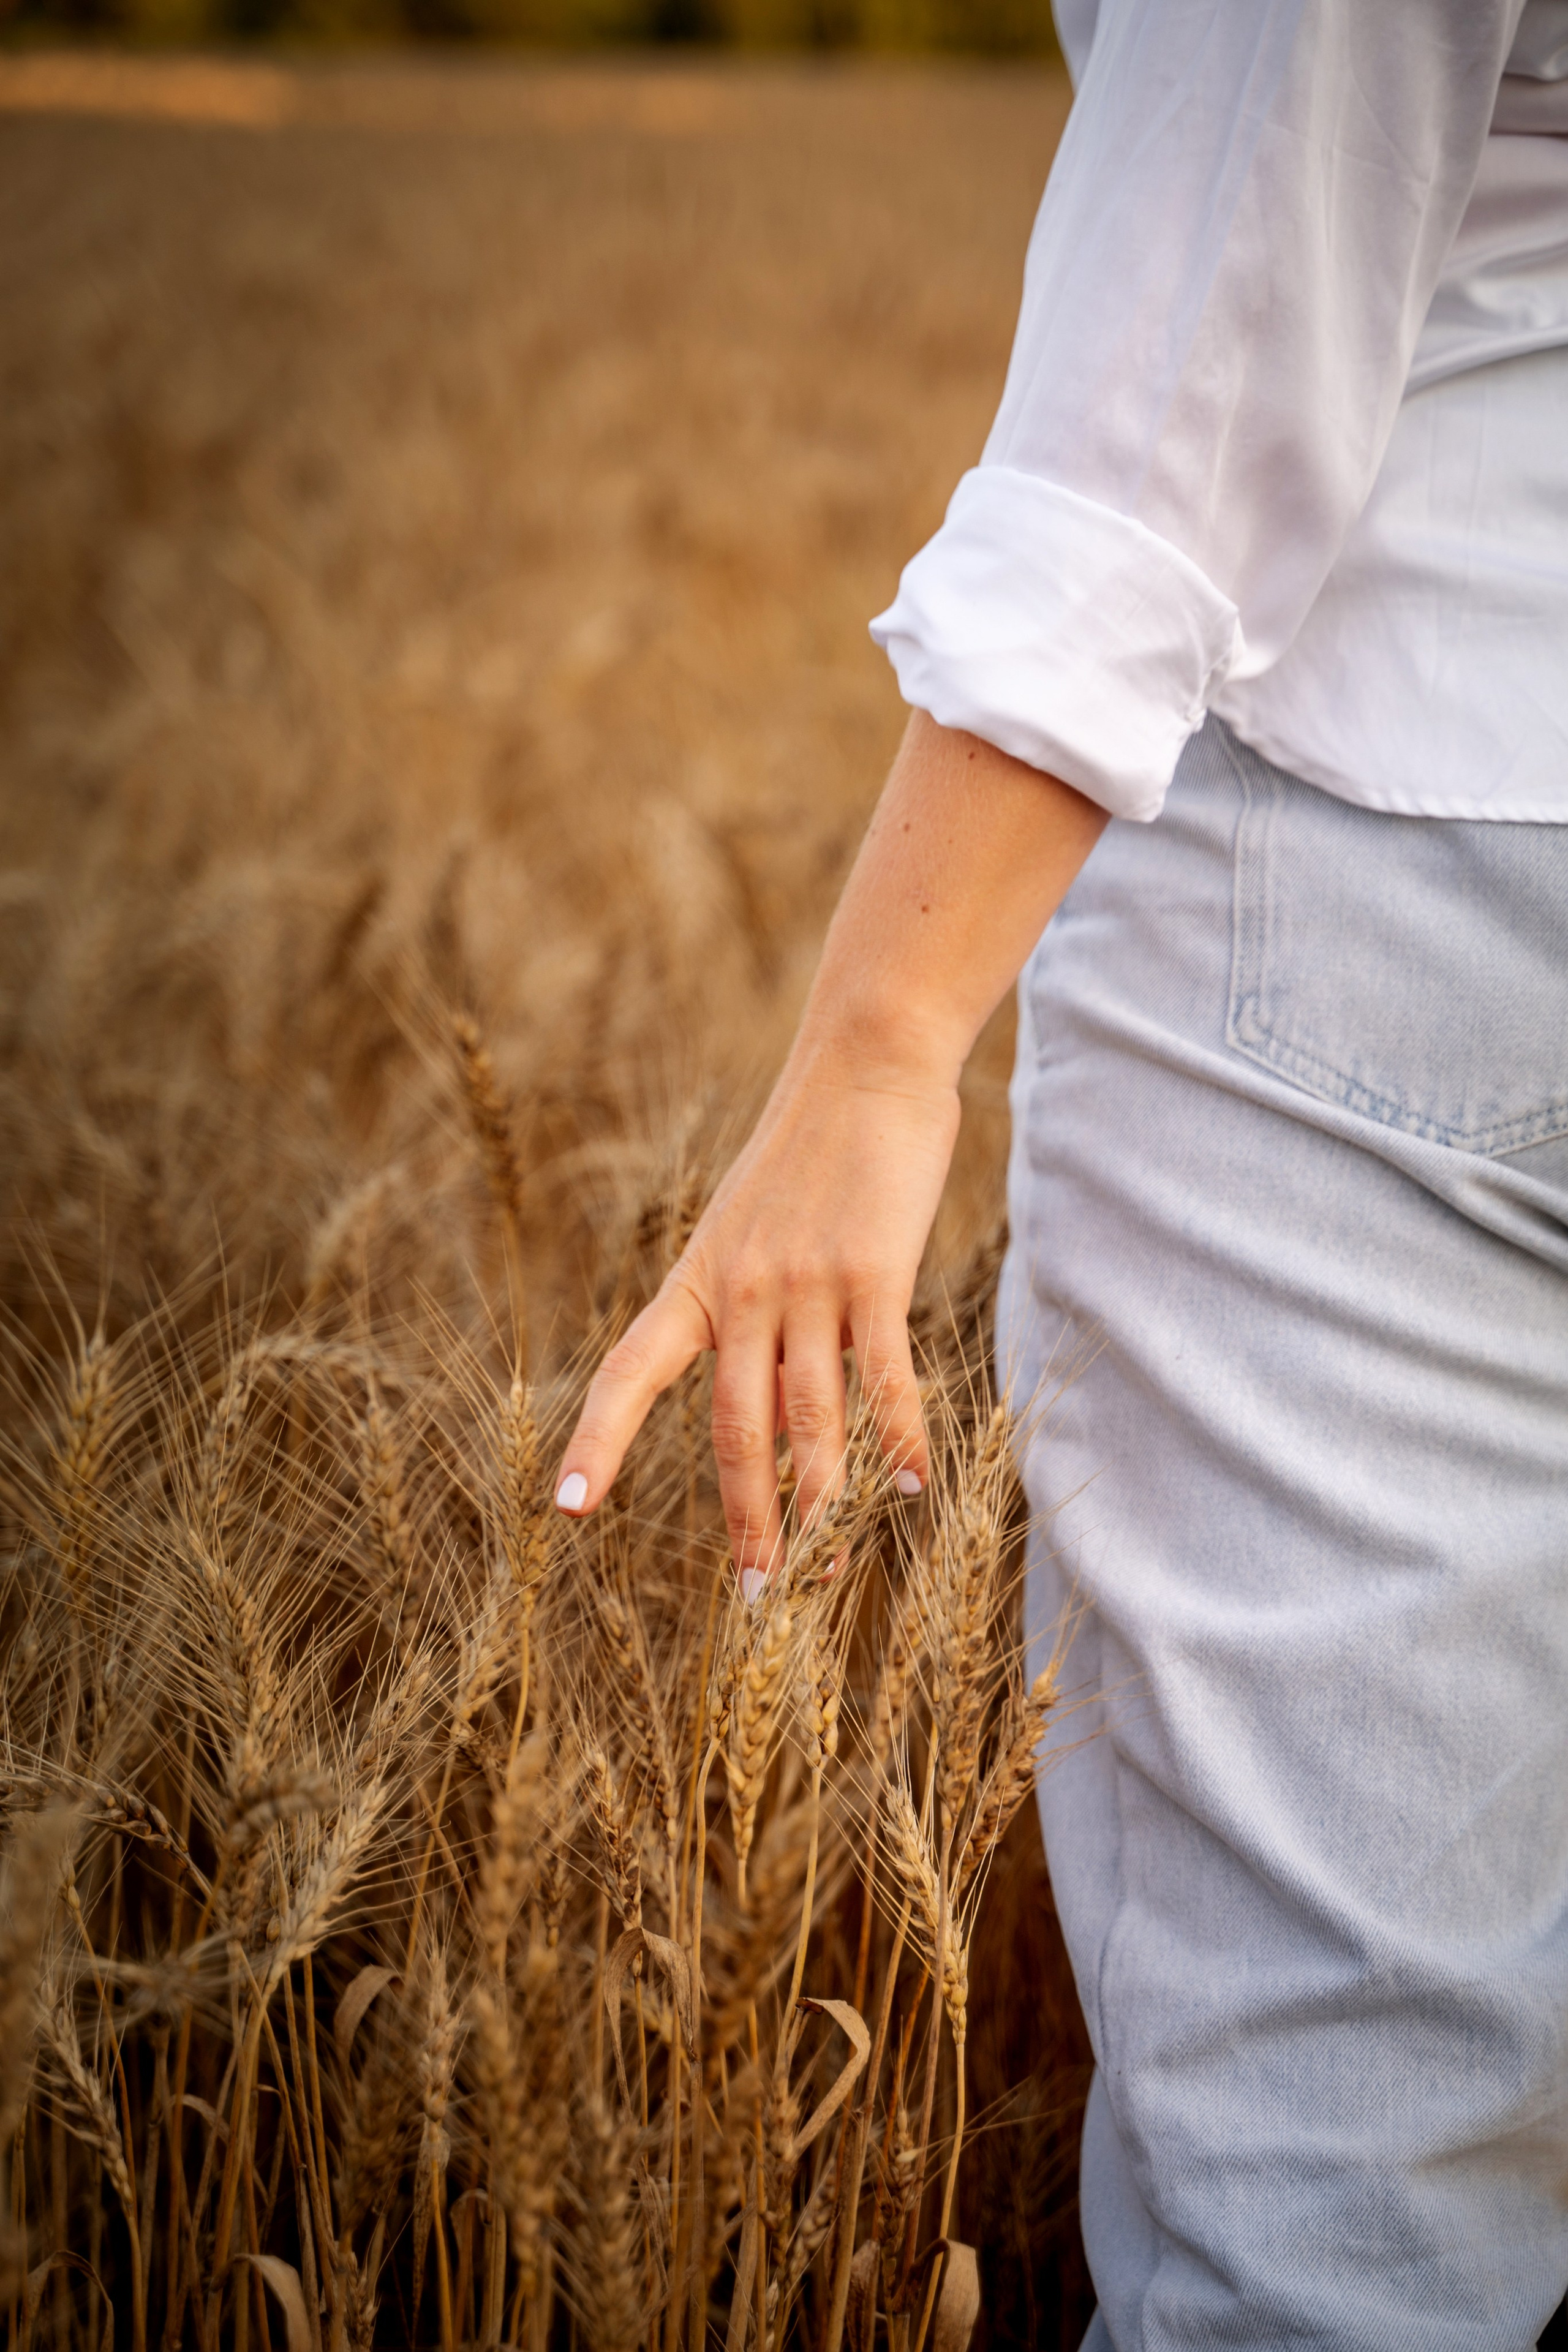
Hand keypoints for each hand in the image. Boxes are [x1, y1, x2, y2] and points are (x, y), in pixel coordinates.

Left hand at [552, 709, 1106, 1579]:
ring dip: (819, 1501)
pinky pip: (883, 1375)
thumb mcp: (750, 1219)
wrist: (865, 1057)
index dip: (597, 1441)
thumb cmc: (814, 1144)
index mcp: (698, 1277)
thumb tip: (764, 1380)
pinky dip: (896, 1436)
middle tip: (758, 1595)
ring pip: (806, 1416)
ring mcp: (805, 1281)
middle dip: (745, 1516)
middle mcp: (740, 1288)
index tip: (567, 1508)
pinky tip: (908, 1484)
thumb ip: (748, 1296)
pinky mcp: (873, 1271)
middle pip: (731, 1426)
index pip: (630, 1371)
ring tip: (824, 1570)